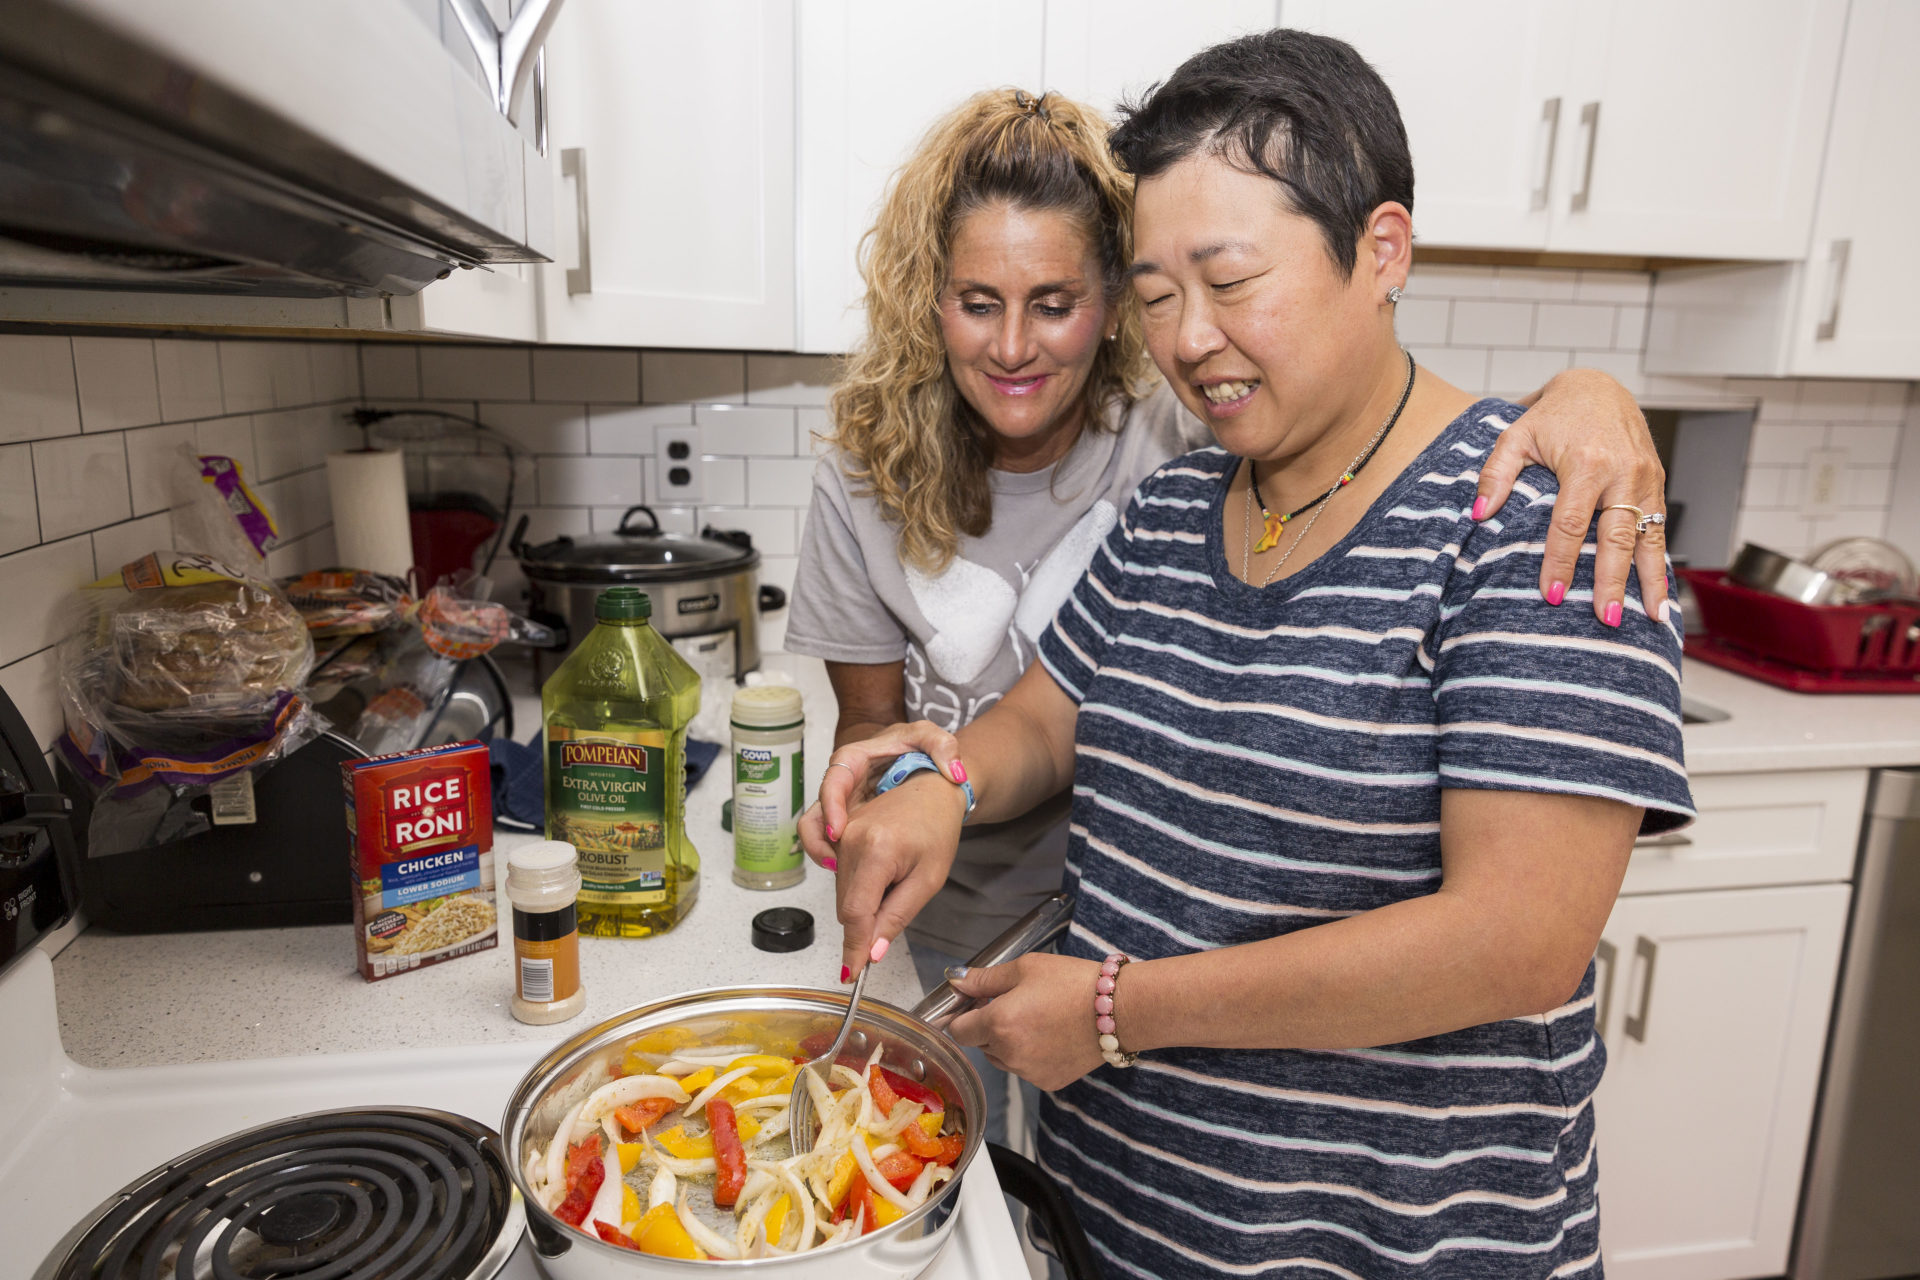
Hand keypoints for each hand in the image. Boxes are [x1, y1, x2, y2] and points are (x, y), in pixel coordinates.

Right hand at [796, 721, 969, 980]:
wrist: (930, 788)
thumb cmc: (937, 830)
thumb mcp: (928, 879)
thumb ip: (897, 916)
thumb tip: (872, 951)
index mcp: (876, 850)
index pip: (856, 913)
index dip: (854, 947)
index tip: (852, 974)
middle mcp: (850, 839)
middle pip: (847, 907)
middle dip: (866, 923)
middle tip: (895, 913)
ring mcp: (840, 834)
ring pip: (842, 893)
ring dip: (863, 902)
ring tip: (896, 880)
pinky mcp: (838, 832)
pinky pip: (840, 875)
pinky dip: (858, 885)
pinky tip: (882, 872)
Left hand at [947, 956, 1106, 1090]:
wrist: (1118, 1009)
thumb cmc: (1073, 983)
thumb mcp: (1026, 968)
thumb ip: (985, 978)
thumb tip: (956, 981)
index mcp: (999, 1023)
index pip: (958, 1030)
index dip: (962, 1015)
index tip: (975, 1004)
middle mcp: (1009, 1053)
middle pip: (980, 1044)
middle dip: (989, 1026)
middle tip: (1015, 1003)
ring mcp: (1029, 1072)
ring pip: (1002, 1058)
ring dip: (1007, 1042)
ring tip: (1037, 1018)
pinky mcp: (1048, 1082)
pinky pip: (1025, 1069)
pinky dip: (1030, 1055)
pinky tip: (1051, 1035)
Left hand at [1476, 368, 1669, 627]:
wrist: (1599, 387)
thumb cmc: (1553, 416)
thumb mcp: (1516, 435)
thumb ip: (1495, 474)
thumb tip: (1478, 513)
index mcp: (1585, 462)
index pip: (1571, 522)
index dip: (1561, 560)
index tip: (1551, 594)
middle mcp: (1622, 472)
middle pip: (1617, 537)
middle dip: (1611, 581)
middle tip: (1606, 619)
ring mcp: (1645, 477)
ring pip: (1649, 537)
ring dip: (1649, 580)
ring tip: (1650, 618)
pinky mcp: (1657, 482)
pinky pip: (1660, 528)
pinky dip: (1661, 562)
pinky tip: (1660, 593)